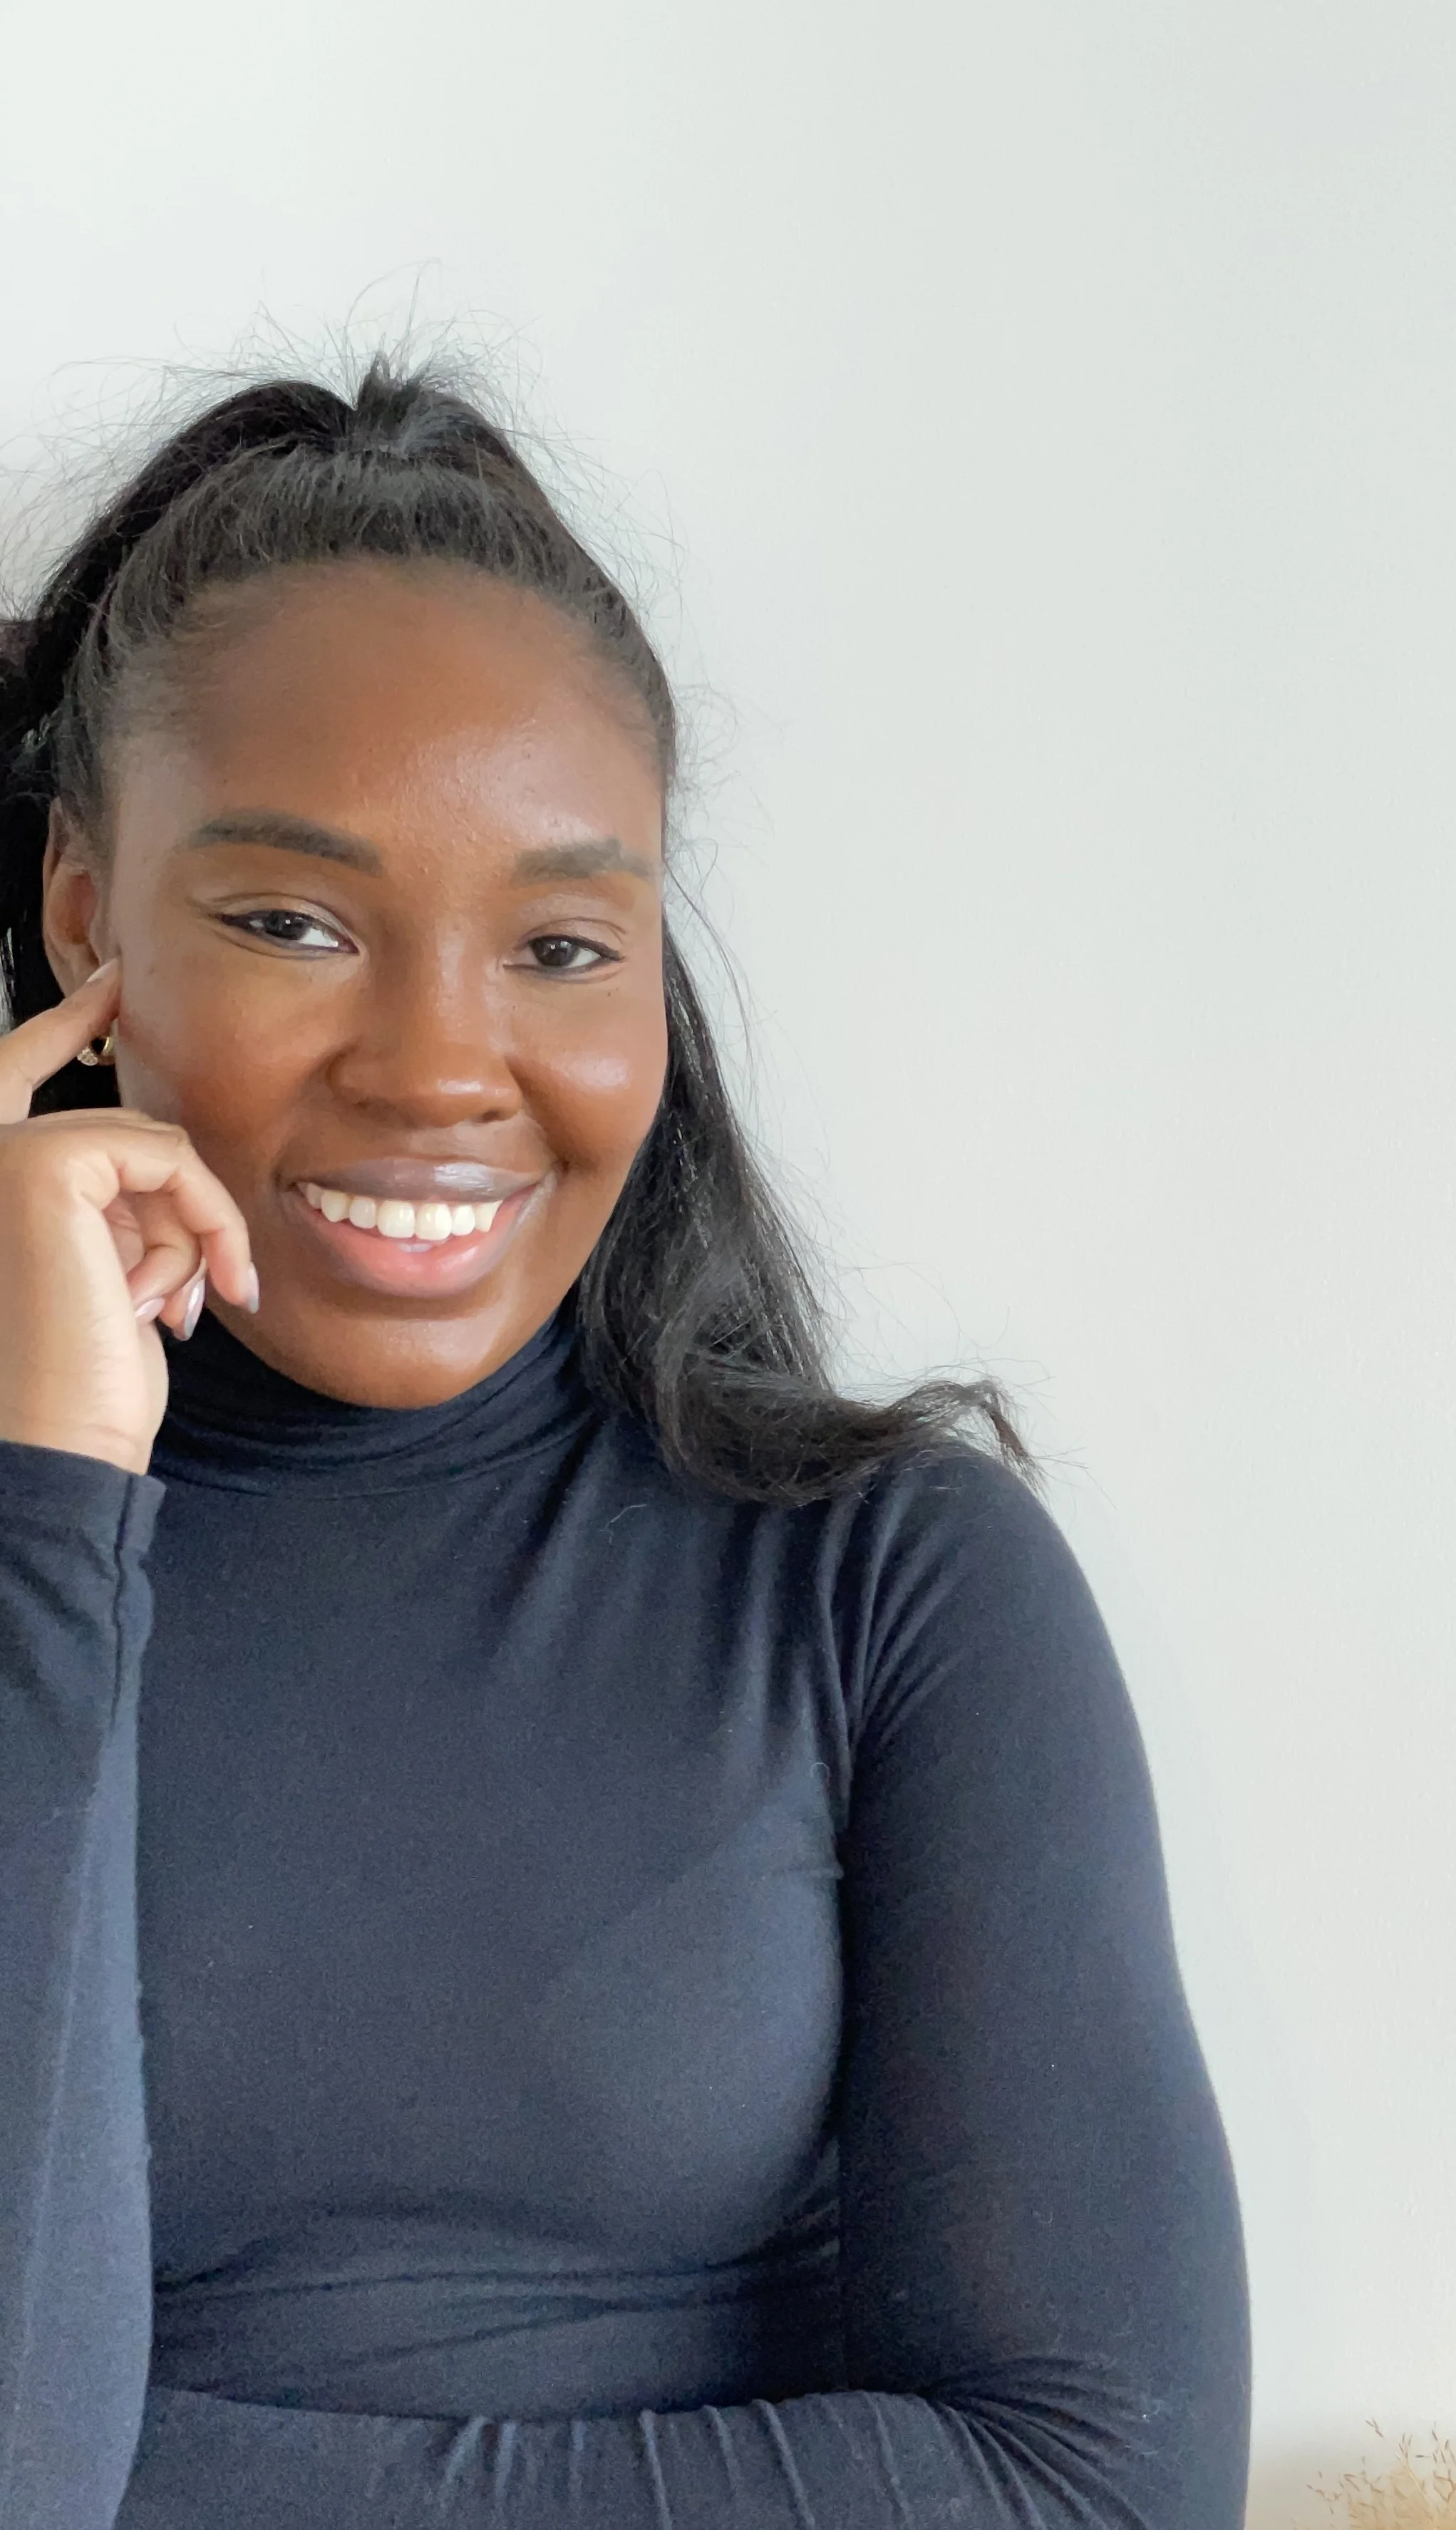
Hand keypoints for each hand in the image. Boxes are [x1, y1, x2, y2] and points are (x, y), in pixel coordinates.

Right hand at [0, 960, 256, 1474]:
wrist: (52, 1449)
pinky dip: (201, 1224)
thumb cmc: (75, 1389)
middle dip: (174, 1205)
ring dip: (183, 1236)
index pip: (14, 1077)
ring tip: (163, 1312)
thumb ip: (110, 1209)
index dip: (66, 1025)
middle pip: (114, 1132)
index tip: (113, 986)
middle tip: (217, 1266)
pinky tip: (177, 1300)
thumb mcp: (100, 1277)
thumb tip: (164, 1169)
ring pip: (150, 1152)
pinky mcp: (43, 1164)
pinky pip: (169, 1159)